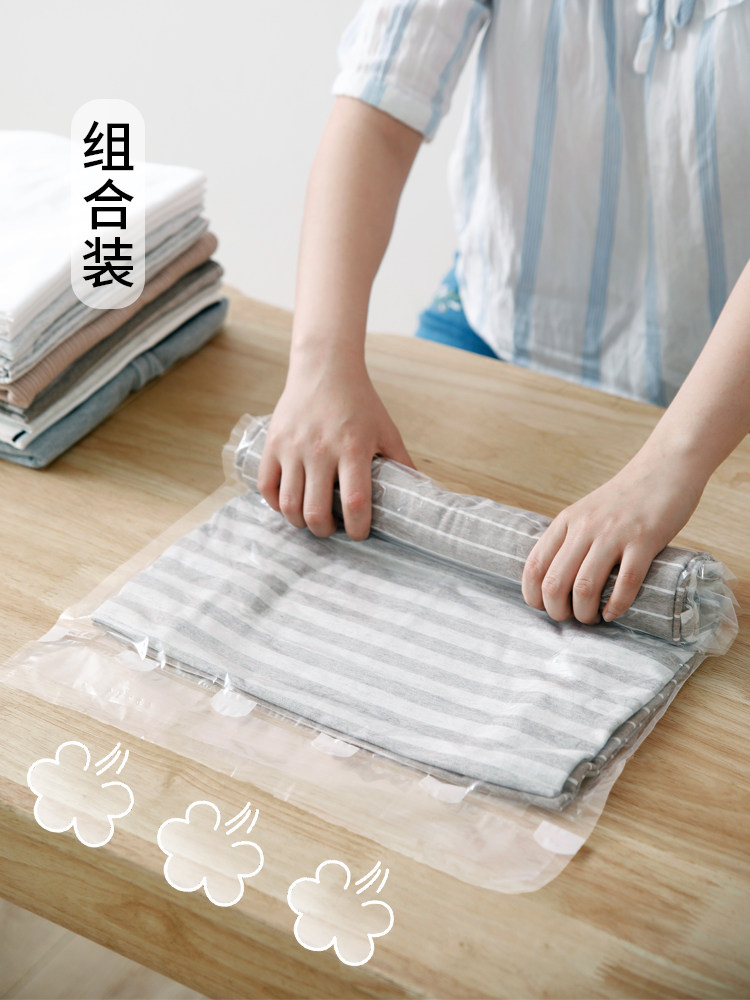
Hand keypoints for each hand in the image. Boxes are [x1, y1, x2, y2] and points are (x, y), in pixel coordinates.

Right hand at [257, 352, 412, 539]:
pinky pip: (266, 488)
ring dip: (301, 522)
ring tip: (312, 518)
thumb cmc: (360, 403)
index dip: (357, 528)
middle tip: (333, 528)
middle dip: (326, 531)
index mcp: (353, 448)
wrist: (325, 369)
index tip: (359, 533)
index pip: (355, 502)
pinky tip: (291, 502)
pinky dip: (276, 504)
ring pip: (289, 505)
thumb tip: (420, 494)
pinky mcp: (273, 444)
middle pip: (316, 511)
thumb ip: (402, 463)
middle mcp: (320, 450)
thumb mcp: (387, 431)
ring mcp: (292, 448)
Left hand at [521, 451, 704, 623]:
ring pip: (585, 587)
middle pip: (555, 582)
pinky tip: (613, 613)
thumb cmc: (625, 498)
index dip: (533, 595)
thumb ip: (570, 539)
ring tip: (592, 619)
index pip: (534, 565)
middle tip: (570, 618)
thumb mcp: (586, 512)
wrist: (664, 468)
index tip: (543, 607)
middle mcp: (585, 527)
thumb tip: (555, 579)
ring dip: (585, 613)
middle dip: (557, 611)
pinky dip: (616, 606)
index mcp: (566, 521)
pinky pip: (625, 583)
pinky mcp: (644, 540)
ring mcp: (614, 534)